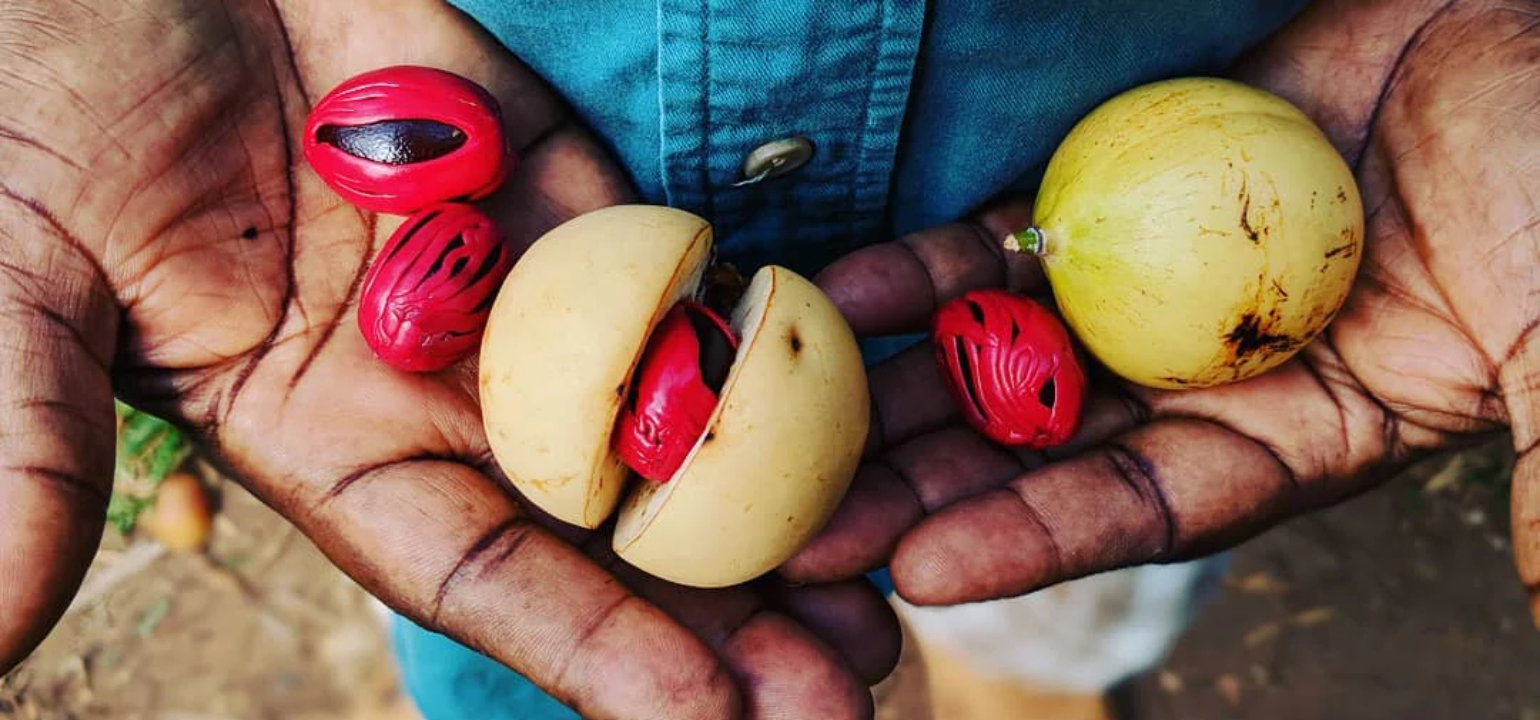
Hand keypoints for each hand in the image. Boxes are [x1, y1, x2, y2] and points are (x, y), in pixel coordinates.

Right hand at [0, 2, 898, 717]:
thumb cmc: (37, 92)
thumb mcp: (20, 269)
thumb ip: (30, 439)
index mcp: (328, 435)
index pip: (484, 571)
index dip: (596, 649)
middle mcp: (444, 380)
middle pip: (609, 519)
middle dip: (726, 608)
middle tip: (855, 686)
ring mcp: (518, 280)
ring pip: (668, 407)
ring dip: (777, 490)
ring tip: (892, 576)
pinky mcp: (570, 183)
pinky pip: (680, 263)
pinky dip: (764, 325)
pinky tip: (865, 392)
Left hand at [783, 0, 1539, 620]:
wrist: (1539, 28)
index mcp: (1296, 429)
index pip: (1144, 507)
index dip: (1032, 542)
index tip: (922, 573)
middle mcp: (1204, 364)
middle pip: (1042, 442)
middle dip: (922, 486)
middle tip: (805, 524)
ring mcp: (1156, 273)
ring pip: (1003, 343)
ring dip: (899, 383)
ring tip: (793, 415)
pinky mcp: (1125, 181)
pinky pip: (1009, 231)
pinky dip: (930, 264)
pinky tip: (847, 291)